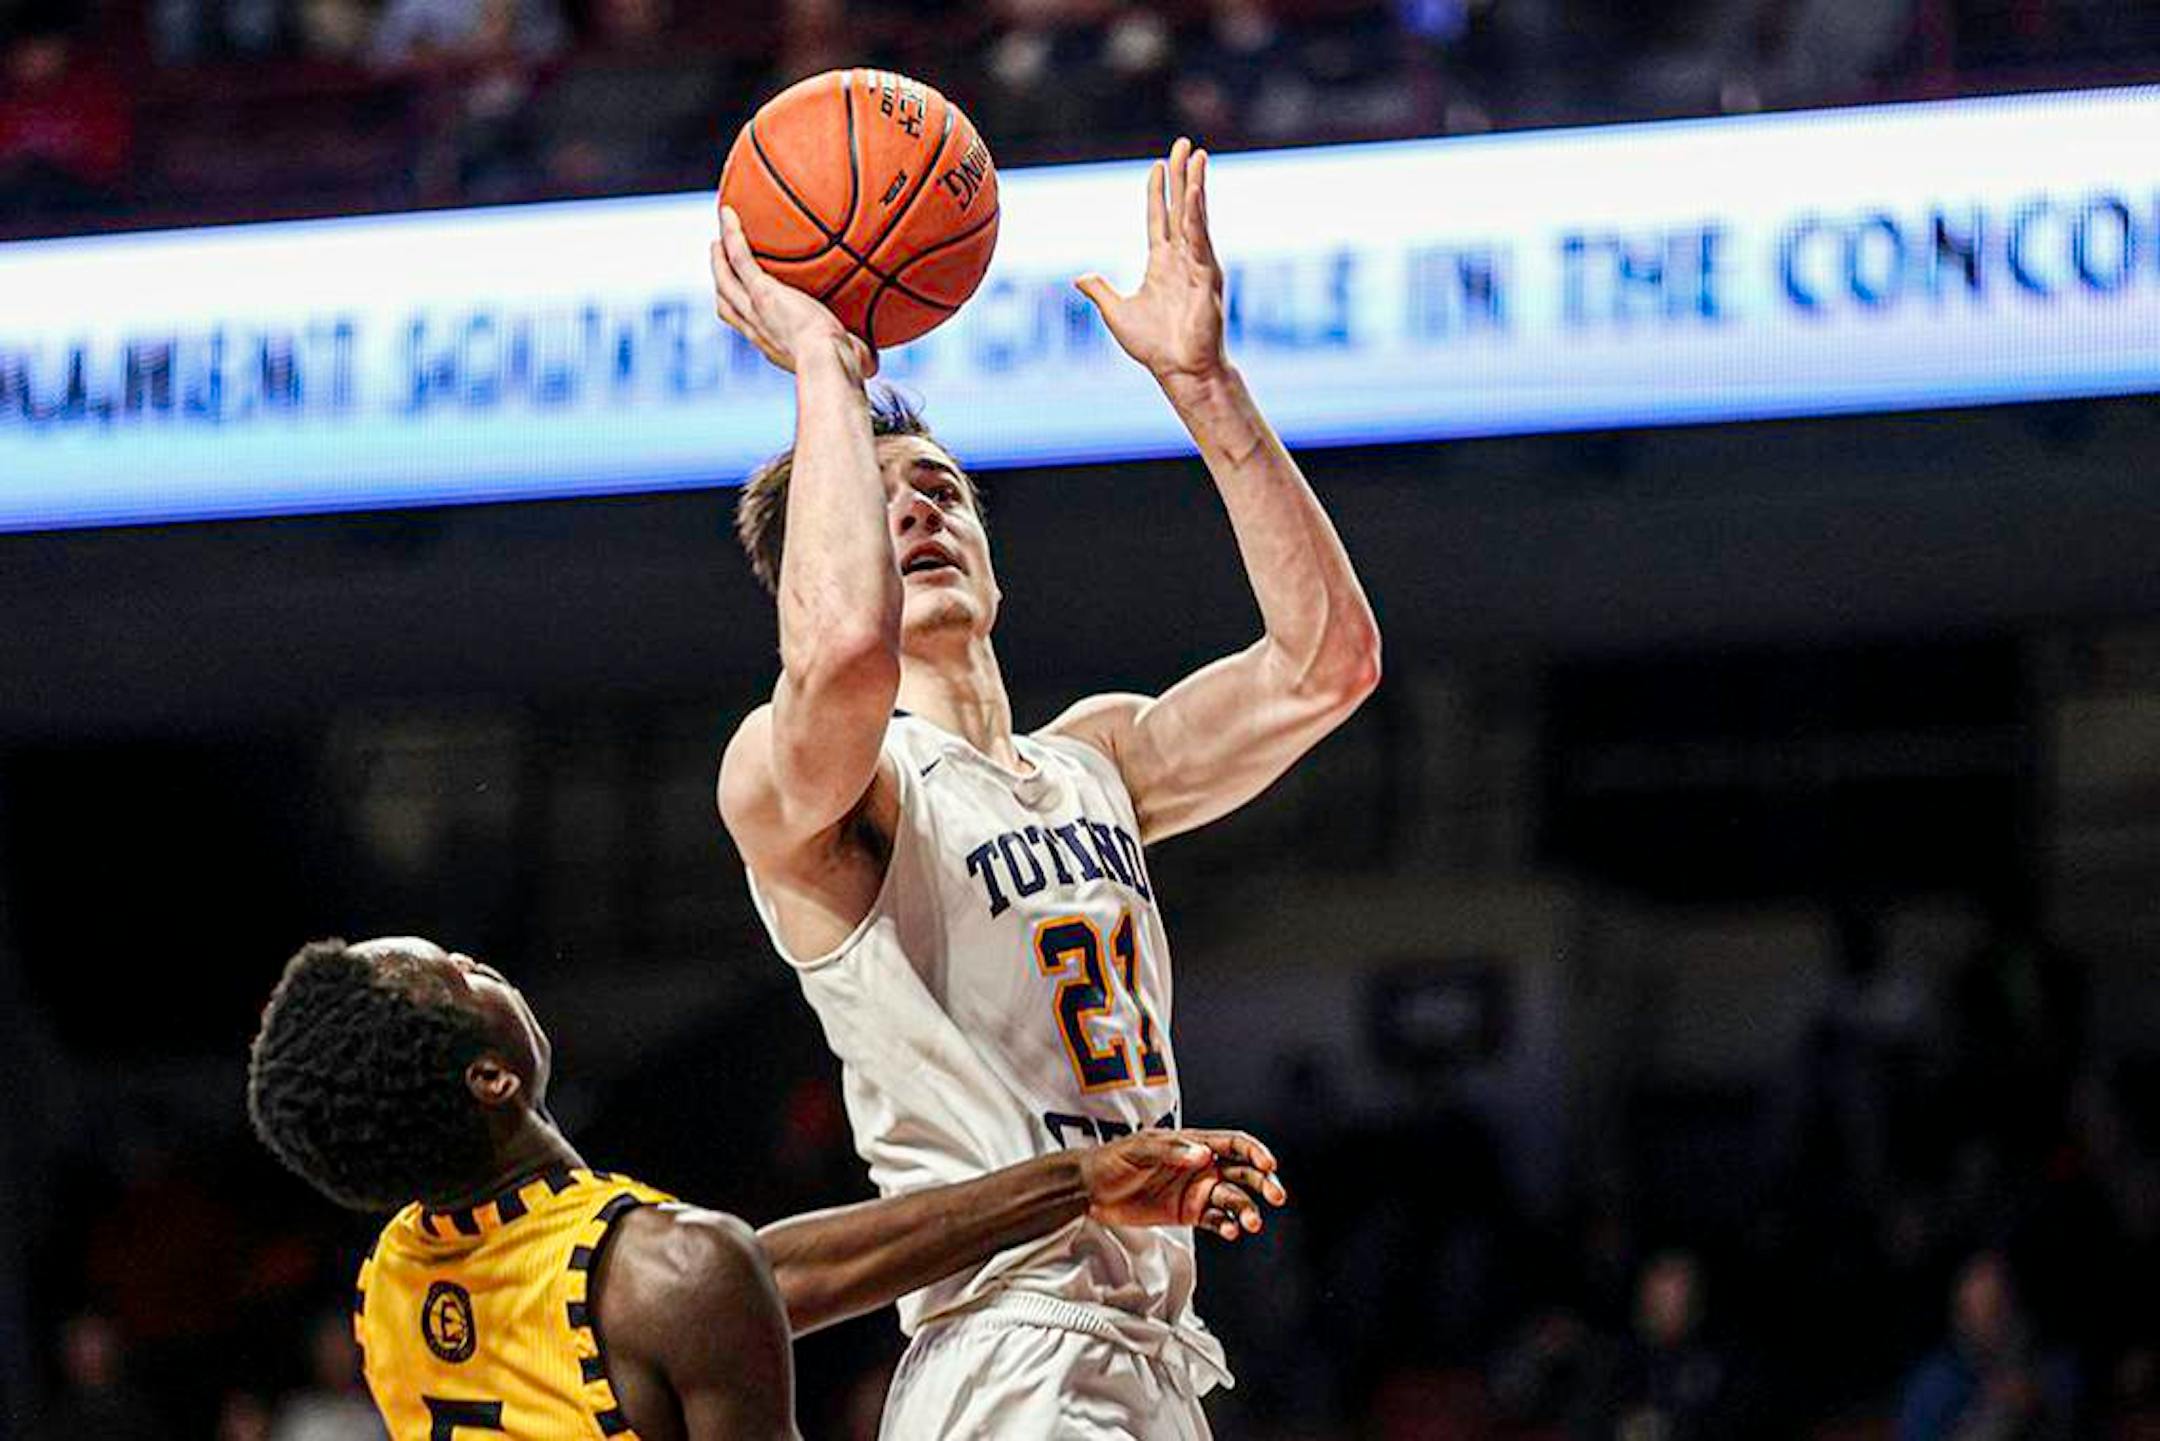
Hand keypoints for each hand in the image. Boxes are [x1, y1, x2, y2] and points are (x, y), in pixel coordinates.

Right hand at [709, 206, 877, 377]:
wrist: (828, 362)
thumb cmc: (843, 368)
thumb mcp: (849, 361)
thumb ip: (858, 355)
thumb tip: (876, 361)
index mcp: (773, 344)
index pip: (750, 327)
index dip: (743, 312)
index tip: (747, 298)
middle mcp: (757, 329)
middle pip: (727, 304)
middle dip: (722, 283)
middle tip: (721, 261)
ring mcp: (755, 309)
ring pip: (725, 279)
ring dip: (718, 258)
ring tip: (719, 236)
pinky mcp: (762, 291)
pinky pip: (739, 256)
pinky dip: (732, 234)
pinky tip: (730, 212)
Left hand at [1075, 138, 1226, 386]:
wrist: (1179, 370)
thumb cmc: (1155, 347)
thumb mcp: (1116, 313)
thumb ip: (1100, 290)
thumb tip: (1080, 277)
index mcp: (1162, 264)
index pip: (1159, 219)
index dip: (1157, 193)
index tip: (1157, 166)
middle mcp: (1182, 259)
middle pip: (1181, 208)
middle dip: (1181, 175)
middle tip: (1183, 144)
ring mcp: (1196, 265)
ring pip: (1194, 216)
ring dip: (1194, 184)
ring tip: (1196, 155)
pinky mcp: (1206, 275)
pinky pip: (1199, 237)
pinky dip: (1196, 214)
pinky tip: (1194, 191)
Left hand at [1079, 1128, 1286, 1240]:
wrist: (1092, 1189)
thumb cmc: (1115, 1159)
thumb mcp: (1141, 1149)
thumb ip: (1174, 1151)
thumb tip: (1204, 1155)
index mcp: (1195, 1143)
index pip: (1234, 1144)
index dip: (1255, 1152)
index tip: (1268, 1165)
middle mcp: (1203, 1166)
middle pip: (1244, 1172)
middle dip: (1263, 1183)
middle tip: (1276, 1196)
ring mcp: (1197, 1191)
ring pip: (1234, 1199)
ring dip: (1247, 1210)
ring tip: (1251, 1223)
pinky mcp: (1189, 1214)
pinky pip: (1216, 1220)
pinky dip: (1227, 1226)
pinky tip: (1230, 1231)